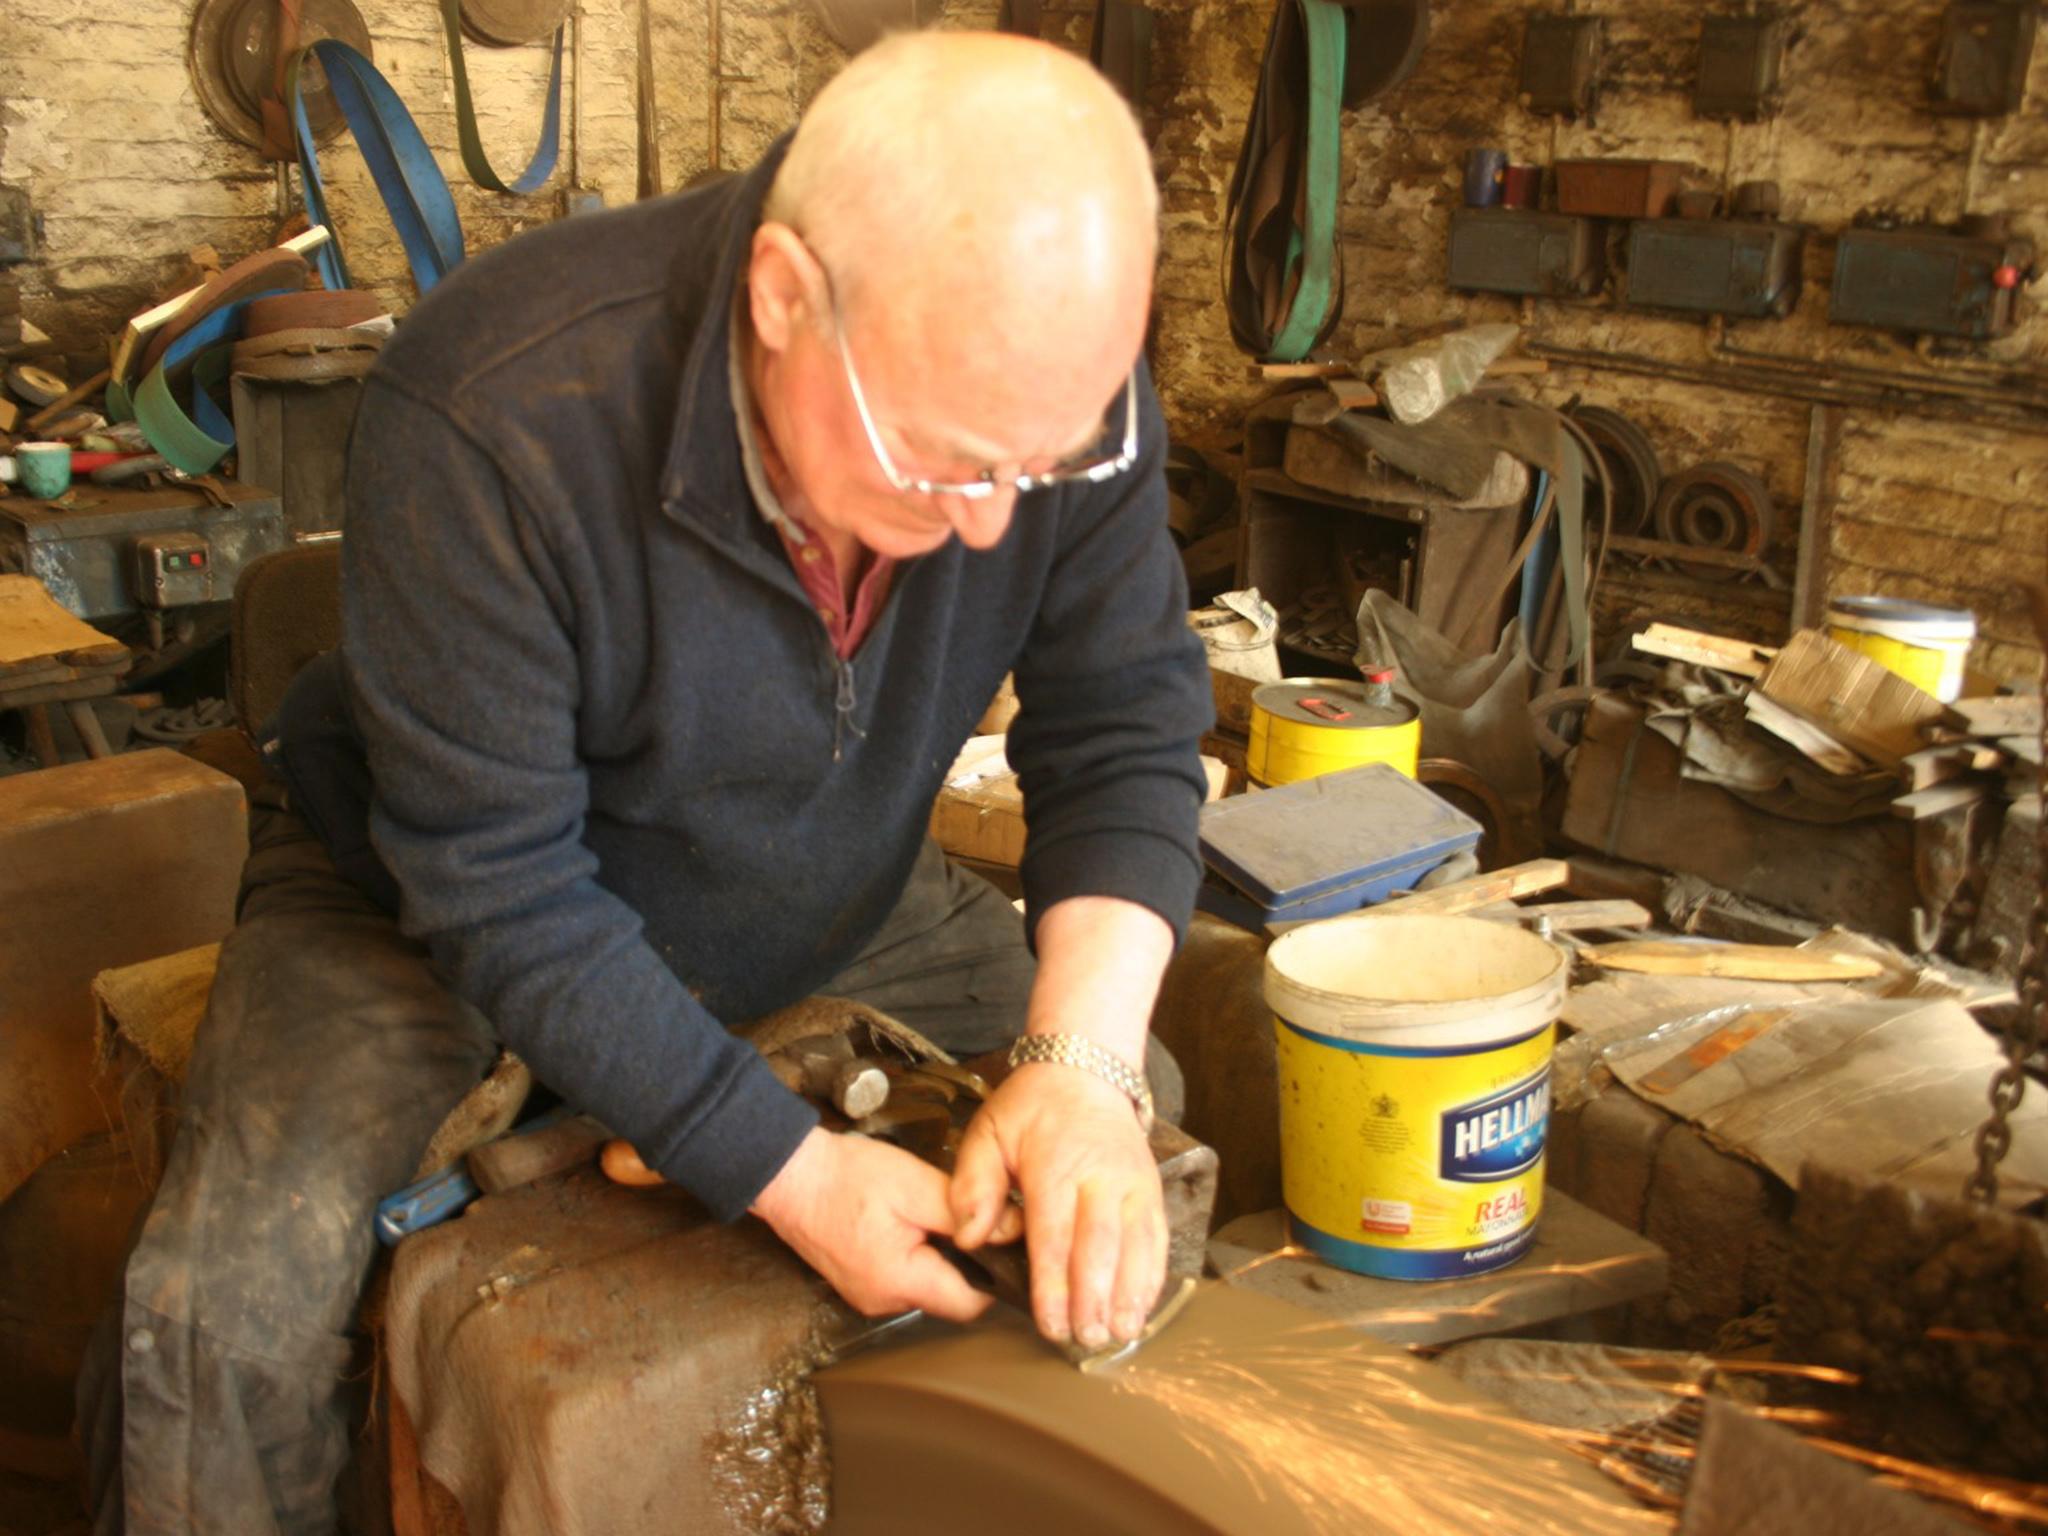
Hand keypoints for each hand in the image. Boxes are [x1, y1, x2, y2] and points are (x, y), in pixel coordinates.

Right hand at [749, 1126, 1001, 1321]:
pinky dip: (913, 1254)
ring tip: (929, 1215)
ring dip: (937, 1257)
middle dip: (964, 1262)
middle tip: (961, 1219)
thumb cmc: (845, 1177)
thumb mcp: (915, 1186)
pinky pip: (901, 1278)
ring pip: (926, 1287)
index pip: (971, 1304)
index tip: (999, 1241)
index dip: (993, 1274)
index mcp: (900, 1281)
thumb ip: (964, 1213)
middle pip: (949, 1297)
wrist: (789, 1175)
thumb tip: (1009, 1229)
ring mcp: (868, 1295)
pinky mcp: (859, 1282)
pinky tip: (907, 1223)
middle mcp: (883, 1300)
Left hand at [949, 1059, 1165, 1348]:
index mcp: (1056, 1163)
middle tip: (1085, 1339)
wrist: (1086, 1071)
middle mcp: (1103, 1176)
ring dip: (1130, 1294)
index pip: (1055, 1233)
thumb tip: (969, 1237)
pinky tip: (1142, 1308)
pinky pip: (1159, 1238)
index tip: (1049, 1321)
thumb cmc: (1033, 1108)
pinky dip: (1153, 1276)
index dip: (1054, 1283)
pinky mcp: (1153, 1191)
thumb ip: (972, 1183)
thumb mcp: (988, 1130)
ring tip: (1119, 1334)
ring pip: (1139, 1246)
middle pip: (1101, 1246)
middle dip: (1095, 1298)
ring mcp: (1134, 1184)